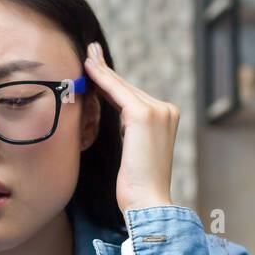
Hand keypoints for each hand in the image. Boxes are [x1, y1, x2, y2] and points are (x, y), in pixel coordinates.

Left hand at [83, 41, 177, 211]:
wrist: (148, 202)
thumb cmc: (137, 184)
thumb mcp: (134, 150)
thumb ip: (130, 129)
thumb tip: (111, 111)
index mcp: (167, 117)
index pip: (133, 95)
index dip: (112, 81)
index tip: (97, 66)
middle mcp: (166, 110)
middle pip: (127, 87)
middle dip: (106, 70)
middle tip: (90, 52)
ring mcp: (158, 111)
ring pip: (121, 87)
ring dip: (101, 71)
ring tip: (86, 56)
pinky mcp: (144, 115)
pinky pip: (117, 92)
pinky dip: (102, 79)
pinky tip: (88, 69)